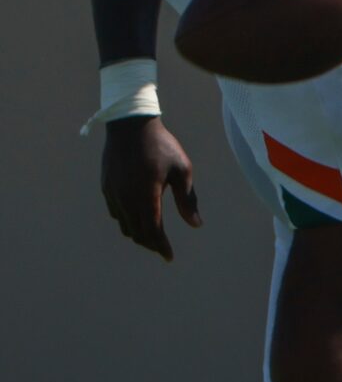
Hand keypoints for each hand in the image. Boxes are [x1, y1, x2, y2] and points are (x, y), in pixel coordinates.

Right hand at [102, 117, 201, 262]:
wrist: (130, 124)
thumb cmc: (161, 145)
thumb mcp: (181, 170)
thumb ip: (187, 199)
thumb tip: (196, 224)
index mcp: (146, 195)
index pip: (153, 230)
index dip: (161, 246)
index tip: (169, 257)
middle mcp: (126, 198)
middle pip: (137, 232)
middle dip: (151, 243)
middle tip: (162, 248)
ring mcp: (113, 193)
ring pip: (124, 225)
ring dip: (138, 234)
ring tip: (151, 235)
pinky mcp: (106, 186)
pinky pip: (115, 213)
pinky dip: (126, 221)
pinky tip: (135, 218)